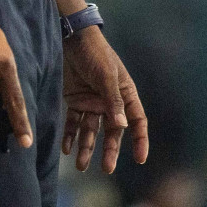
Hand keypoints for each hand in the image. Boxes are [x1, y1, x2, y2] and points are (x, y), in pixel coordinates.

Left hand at [61, 28, 148, 173]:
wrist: (71, 37)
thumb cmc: (95, 53)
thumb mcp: (106, 76)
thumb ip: (113, 101)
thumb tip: (122, 127)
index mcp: (125, 94)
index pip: (136, 121)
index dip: (139, 139)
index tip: (139, 159)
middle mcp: (110, 101)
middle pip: (112, 131)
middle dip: (109, 150)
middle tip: (106, 169)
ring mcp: (92, 102)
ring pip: (91, 130)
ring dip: (86, 147)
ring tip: (80, 166)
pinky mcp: (75, 100)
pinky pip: (74, 122)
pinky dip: (70, 136)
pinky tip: (66, 149)